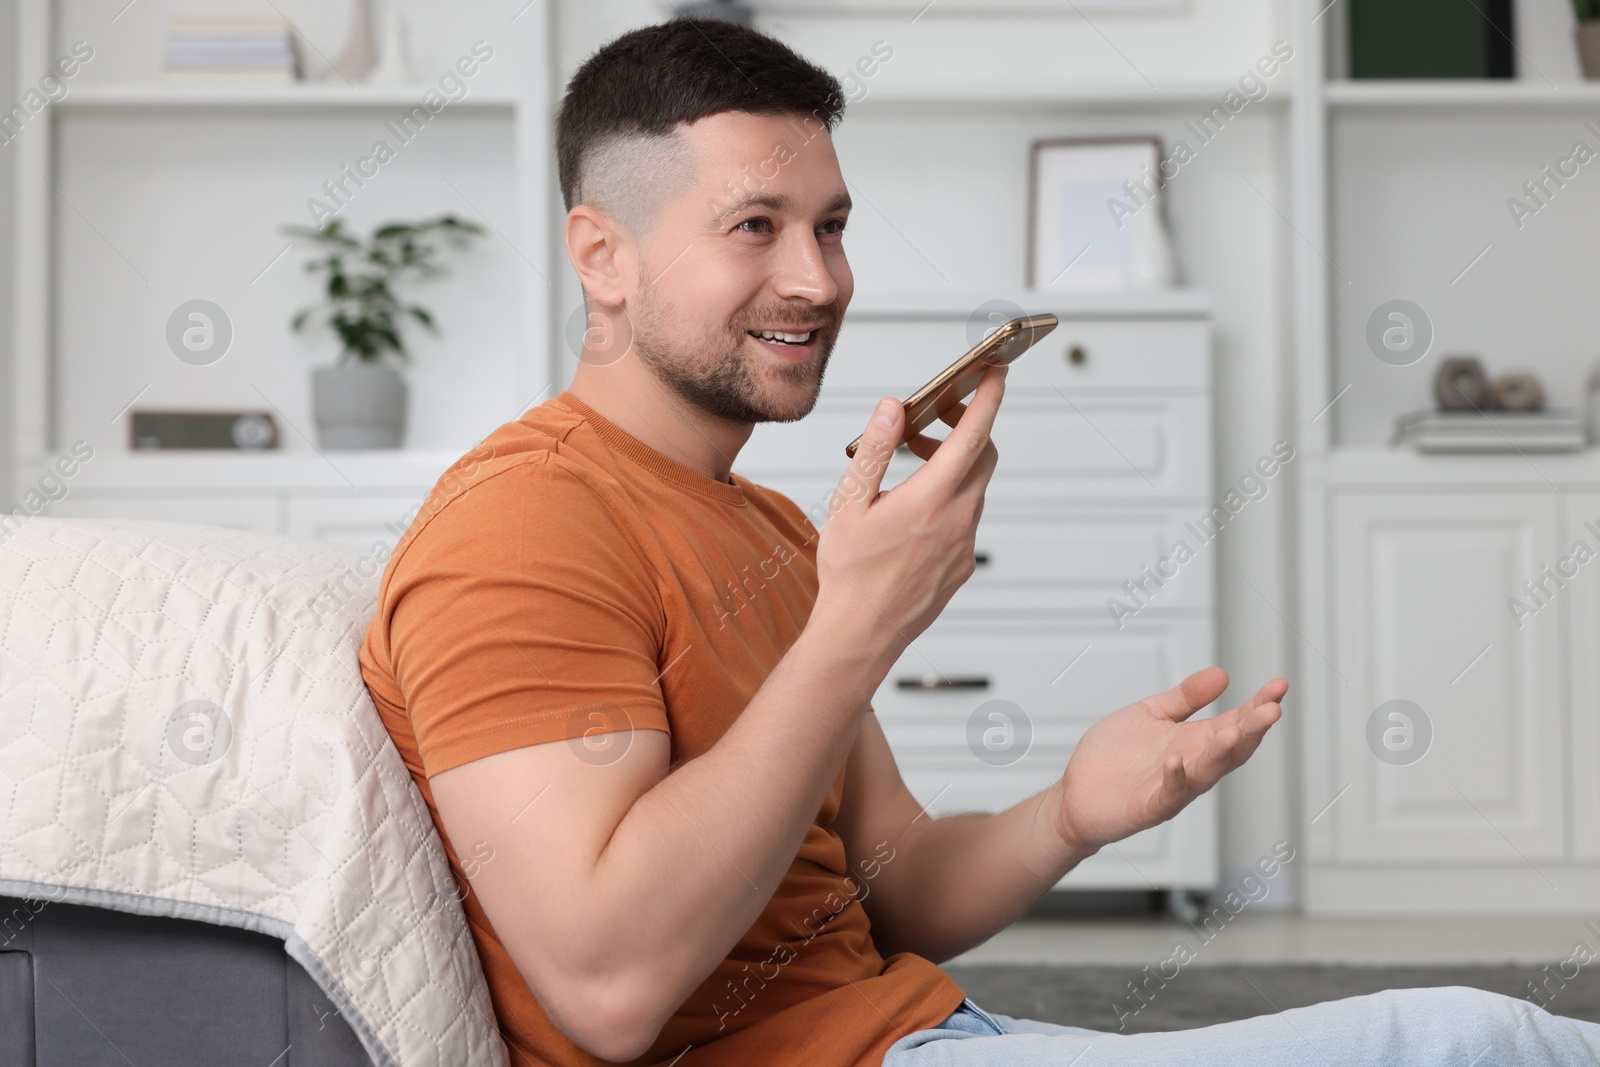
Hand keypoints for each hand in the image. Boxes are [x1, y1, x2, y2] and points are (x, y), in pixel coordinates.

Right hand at [811, 365, 1005, 670]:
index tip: (997, 373)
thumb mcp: (849, 502)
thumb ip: (876, 450)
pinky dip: (950, 498)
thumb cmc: (848, 572)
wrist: (859, 634)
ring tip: (913, 461)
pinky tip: (914, 508)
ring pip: (974, 488)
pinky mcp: (962, 567)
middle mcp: (957, 521)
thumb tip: (893, 408)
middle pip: (983, 457)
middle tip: (937, 416)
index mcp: (930, 499)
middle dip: (968, 427)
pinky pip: (967, 519)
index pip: (973, 435)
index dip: (988, 399)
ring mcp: (964, 546)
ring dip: (953, 465)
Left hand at [1051, 668, 1285, 853]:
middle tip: (1272, 708)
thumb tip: (1222, 673)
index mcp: (1197, 741)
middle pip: (1232, 749)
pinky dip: (1174, 778)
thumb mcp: (1152, 714)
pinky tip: (1176, 760)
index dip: (1259, 705)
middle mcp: (1193, 765)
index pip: (1237, 722)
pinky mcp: (1149, 807)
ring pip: (1206, 773)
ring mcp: (1174, 788)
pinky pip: (1168, 795)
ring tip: (1235, 730)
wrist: (1078, 793)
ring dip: (1221, 753)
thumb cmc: (1117, 755)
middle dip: (1253, 729)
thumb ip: (1186, 697)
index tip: (1279, 685)